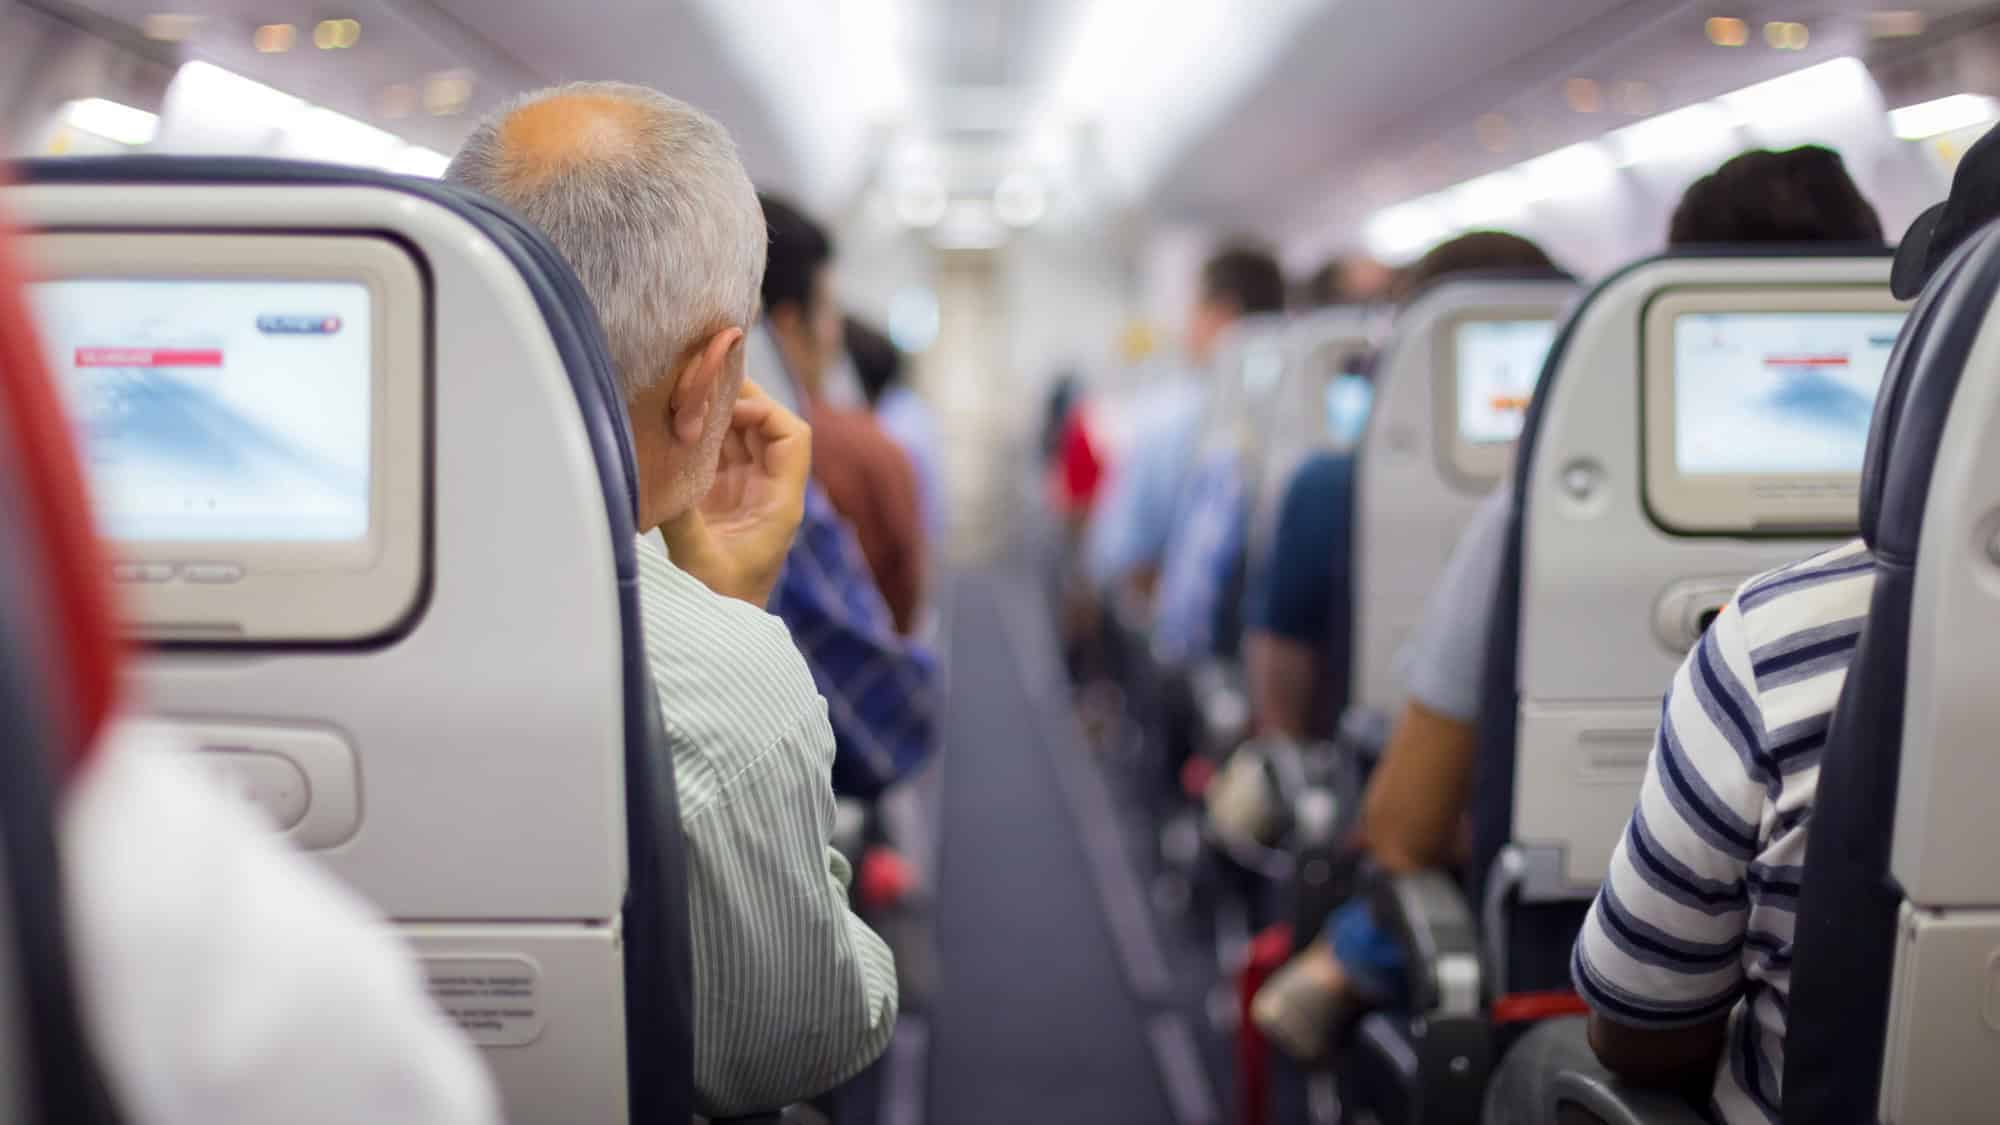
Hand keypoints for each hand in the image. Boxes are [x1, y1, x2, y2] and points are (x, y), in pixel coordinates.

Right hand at [660, 381, 810, 607]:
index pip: (793, 437)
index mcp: (780, 503)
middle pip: (766, 426)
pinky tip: (674, 421)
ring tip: (683, 394)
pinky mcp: (719, 497)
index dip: (766, 412)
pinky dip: (700, 434)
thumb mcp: (699, 561)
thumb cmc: (718, 605)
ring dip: (716, 414)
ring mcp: (744, 491)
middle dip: (738, 400)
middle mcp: (768, 490)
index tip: (727, 410)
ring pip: (740, 435)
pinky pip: (716, 452)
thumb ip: (680, 517)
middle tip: (699, 382)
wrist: (715, 632)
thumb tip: (651, 471)